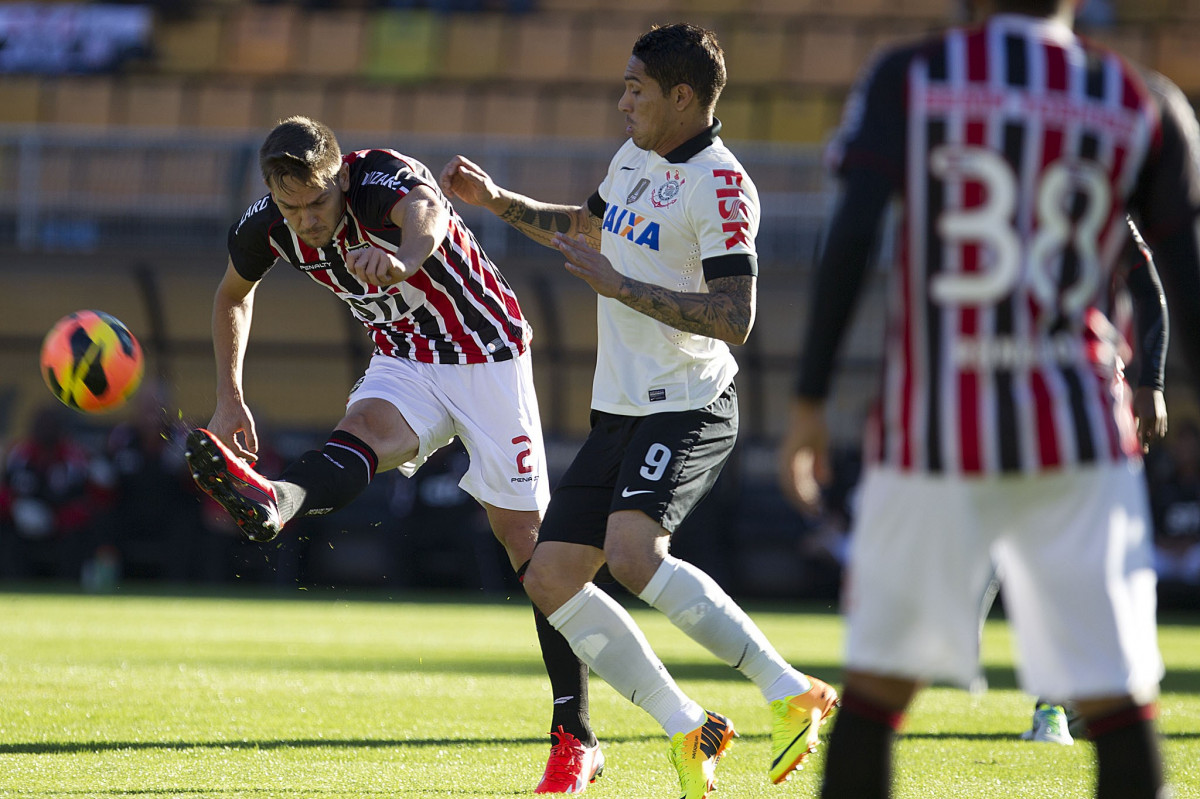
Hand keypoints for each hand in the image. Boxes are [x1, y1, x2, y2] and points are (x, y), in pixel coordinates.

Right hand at [208, 398, 258, 463]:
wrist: (228, 401)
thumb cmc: (239, 411)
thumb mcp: (248, 424)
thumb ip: (251, 438)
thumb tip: (254, 451)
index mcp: (226, 435)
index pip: (237, 452)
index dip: (246, 456)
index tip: (255, 457)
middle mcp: (216, 436)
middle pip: (228, 453)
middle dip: (238, 458)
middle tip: (248, 461)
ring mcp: (211, 434)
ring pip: (222, 449)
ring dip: (231, 453)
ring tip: (242, 457)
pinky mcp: (210, 432)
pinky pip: (218, 443)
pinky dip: (225, 447)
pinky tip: (233, 449)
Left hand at [345, 244, 406, 286]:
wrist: (403, 272)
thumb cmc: (385, 273)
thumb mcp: (369, 274)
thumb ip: (359, 270)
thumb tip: (352, 269)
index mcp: (364, 252)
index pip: (349, 256)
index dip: (352, 268)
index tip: (361, 273)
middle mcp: (371, 250)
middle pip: (358, 267)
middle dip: (366, 278)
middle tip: (374, 278)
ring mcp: (379, 253)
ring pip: (369, 273)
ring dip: (376, 281)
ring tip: (382, 277)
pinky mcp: (387, 258)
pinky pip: (380, 274)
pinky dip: (384, 279)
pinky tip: (388, 276)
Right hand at [439, 155, 500, 207]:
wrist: (488, 199)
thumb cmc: (488, 190)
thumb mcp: (482, 184)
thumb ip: (472, 176)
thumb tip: (460, 168)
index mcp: (470, 168)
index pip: (458, 160)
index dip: (452, 165)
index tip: (450, 174)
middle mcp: (463, 171)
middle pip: (449, 167)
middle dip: (445, 175)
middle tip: (448, 185)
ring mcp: (458, 178)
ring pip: (445, 175)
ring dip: (443, 182)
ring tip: (448, 191)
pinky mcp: (456, 186)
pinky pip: (446, 185)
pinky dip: (445, 189)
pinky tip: (451, 195)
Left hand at [552, 233, 620, 296]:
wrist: (618, 284)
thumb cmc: (605, 271)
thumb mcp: (596, 257)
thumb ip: (586, 247)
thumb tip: (580, 236)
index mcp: (592, 254)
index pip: (577, 245)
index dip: (567, 239)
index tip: (556, 234)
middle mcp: (592, 259)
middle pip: (576, 250)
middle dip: (564, 244)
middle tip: (553, 239)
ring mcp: (592, 268)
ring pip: (578, 259)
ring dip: (569, 252)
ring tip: (561, 246)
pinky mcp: (593, 277)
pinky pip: (582, 273)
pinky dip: (574, 269)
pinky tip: (567, 265)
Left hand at [778, 398, 831, 513]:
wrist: (809, 412)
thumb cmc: (814, 428)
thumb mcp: (820, 450)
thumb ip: (821, 465)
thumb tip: (825, 482)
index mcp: (791, 463)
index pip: (793, 486)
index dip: (802, 499)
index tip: (812, 510)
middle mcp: (786, 463)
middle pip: (789, 489)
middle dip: (801, 503)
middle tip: (813, 514)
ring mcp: (787, 458)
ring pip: (790, 485)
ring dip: (801, 498)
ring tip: (813, 508)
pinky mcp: (791, 454)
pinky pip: (793, 474)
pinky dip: (800, 486)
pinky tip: (809, 495)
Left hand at [1132, 386, 1166, 452]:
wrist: (1150, 388)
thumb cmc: (1138, 399)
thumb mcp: (1133, 411)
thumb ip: (1135, 423)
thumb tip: (1134, 435)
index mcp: (1146, 418)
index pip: (1145, 435)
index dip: (1143, 443)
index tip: (1143, 451)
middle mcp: (1155, 419)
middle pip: (1153, 436)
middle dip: (1148, 441)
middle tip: (1143, 444)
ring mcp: (1161, 417)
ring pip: (1160, 433)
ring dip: (1153, 437)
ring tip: (1146, 437)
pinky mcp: (1164, 416)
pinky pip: (1163, 428)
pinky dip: (1158, 432)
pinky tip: (1152, 432)